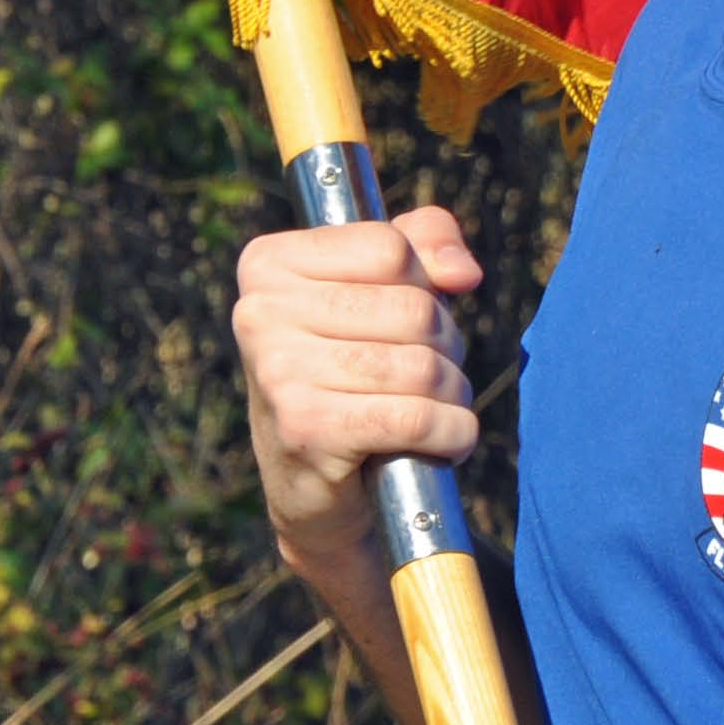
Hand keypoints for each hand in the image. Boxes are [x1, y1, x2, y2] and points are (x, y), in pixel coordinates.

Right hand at [234, 208, 484, 570]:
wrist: (311, 483)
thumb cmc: (355, 367)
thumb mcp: (386, 284)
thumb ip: (428, 240)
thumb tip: (463, 272)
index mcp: (269, 264)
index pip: (391, 247)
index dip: (424, 284)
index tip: (403, 318)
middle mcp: (260, 313)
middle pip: (415, 309)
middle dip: (446, 346)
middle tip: (423, 374)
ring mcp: (279, 373)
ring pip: (424, 367)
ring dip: (452, 394)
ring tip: (430, 409)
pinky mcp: (307, 430)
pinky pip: (418, 419)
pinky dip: (452, 434)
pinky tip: (440, 441)